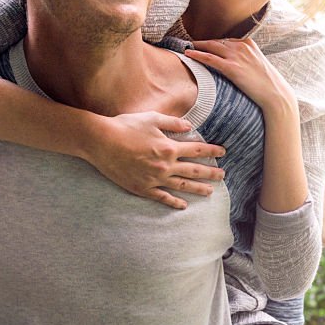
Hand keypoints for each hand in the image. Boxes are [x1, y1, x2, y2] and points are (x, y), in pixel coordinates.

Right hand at [85, 110, 226, 209]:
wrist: (101, 142)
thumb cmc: (126, 126)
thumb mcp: (152, 118)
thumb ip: (173, 124)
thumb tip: (189, 127)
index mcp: (169, 147)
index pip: (197, 150)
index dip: (211, 150)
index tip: (223, 152)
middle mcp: (165, 165)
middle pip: (194, 170)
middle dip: (210, 173)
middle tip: (223, 176)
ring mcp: (154, 179)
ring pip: (182, 186)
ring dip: (198, 189)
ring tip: (210, 192)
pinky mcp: (142, 188)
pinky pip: (162, 197)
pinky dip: (174, 202)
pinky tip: (183, 205)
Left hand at [185, 38, 297, 114]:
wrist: (275, 93)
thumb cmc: (267, 83)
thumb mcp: (257, 65)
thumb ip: (245, 60)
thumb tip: (235, 65)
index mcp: (248, 43)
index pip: (225, 41)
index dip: (212, 44)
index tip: (201, 45)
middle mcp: (242, 46)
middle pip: (216, 41)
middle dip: (201, 42)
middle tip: (187, 43)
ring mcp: (237, 56)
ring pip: (211, 47)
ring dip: (196, 46)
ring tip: (184, 47)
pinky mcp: (232, 67)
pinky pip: (210, 58)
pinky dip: (197, 55)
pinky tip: (188, 53)